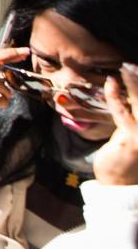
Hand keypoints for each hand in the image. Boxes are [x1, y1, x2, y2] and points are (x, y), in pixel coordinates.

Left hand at [94, 63, 137, 185]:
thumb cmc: (126, 158)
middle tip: (134, 64)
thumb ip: (135, 116)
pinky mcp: (131, 139)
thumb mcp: (134, 134)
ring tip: (126, 67)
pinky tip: (112, 83)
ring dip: (133, 83)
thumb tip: (129, 94)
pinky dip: (116, 96)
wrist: (120, 184)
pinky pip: (122, 112)